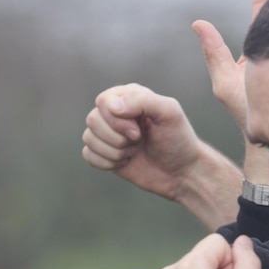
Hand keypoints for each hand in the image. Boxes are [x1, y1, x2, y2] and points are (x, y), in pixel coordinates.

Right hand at [82, 84, 242, 228]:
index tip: (138, 132)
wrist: (181, 171)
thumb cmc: (178, 139)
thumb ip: (143, 101)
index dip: (117, 121)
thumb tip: (112, 106)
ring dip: (114, 152)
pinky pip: (88, 154)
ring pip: (89, 138)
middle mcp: (115, 112)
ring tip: (135, 152)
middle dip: (116, 138)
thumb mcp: (169, 113)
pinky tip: (125, 162)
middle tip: (138, 142)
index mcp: (128, 96)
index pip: (103, 102)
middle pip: (92, 120)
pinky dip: (106, 162)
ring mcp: (108, 133)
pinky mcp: (104, 152)